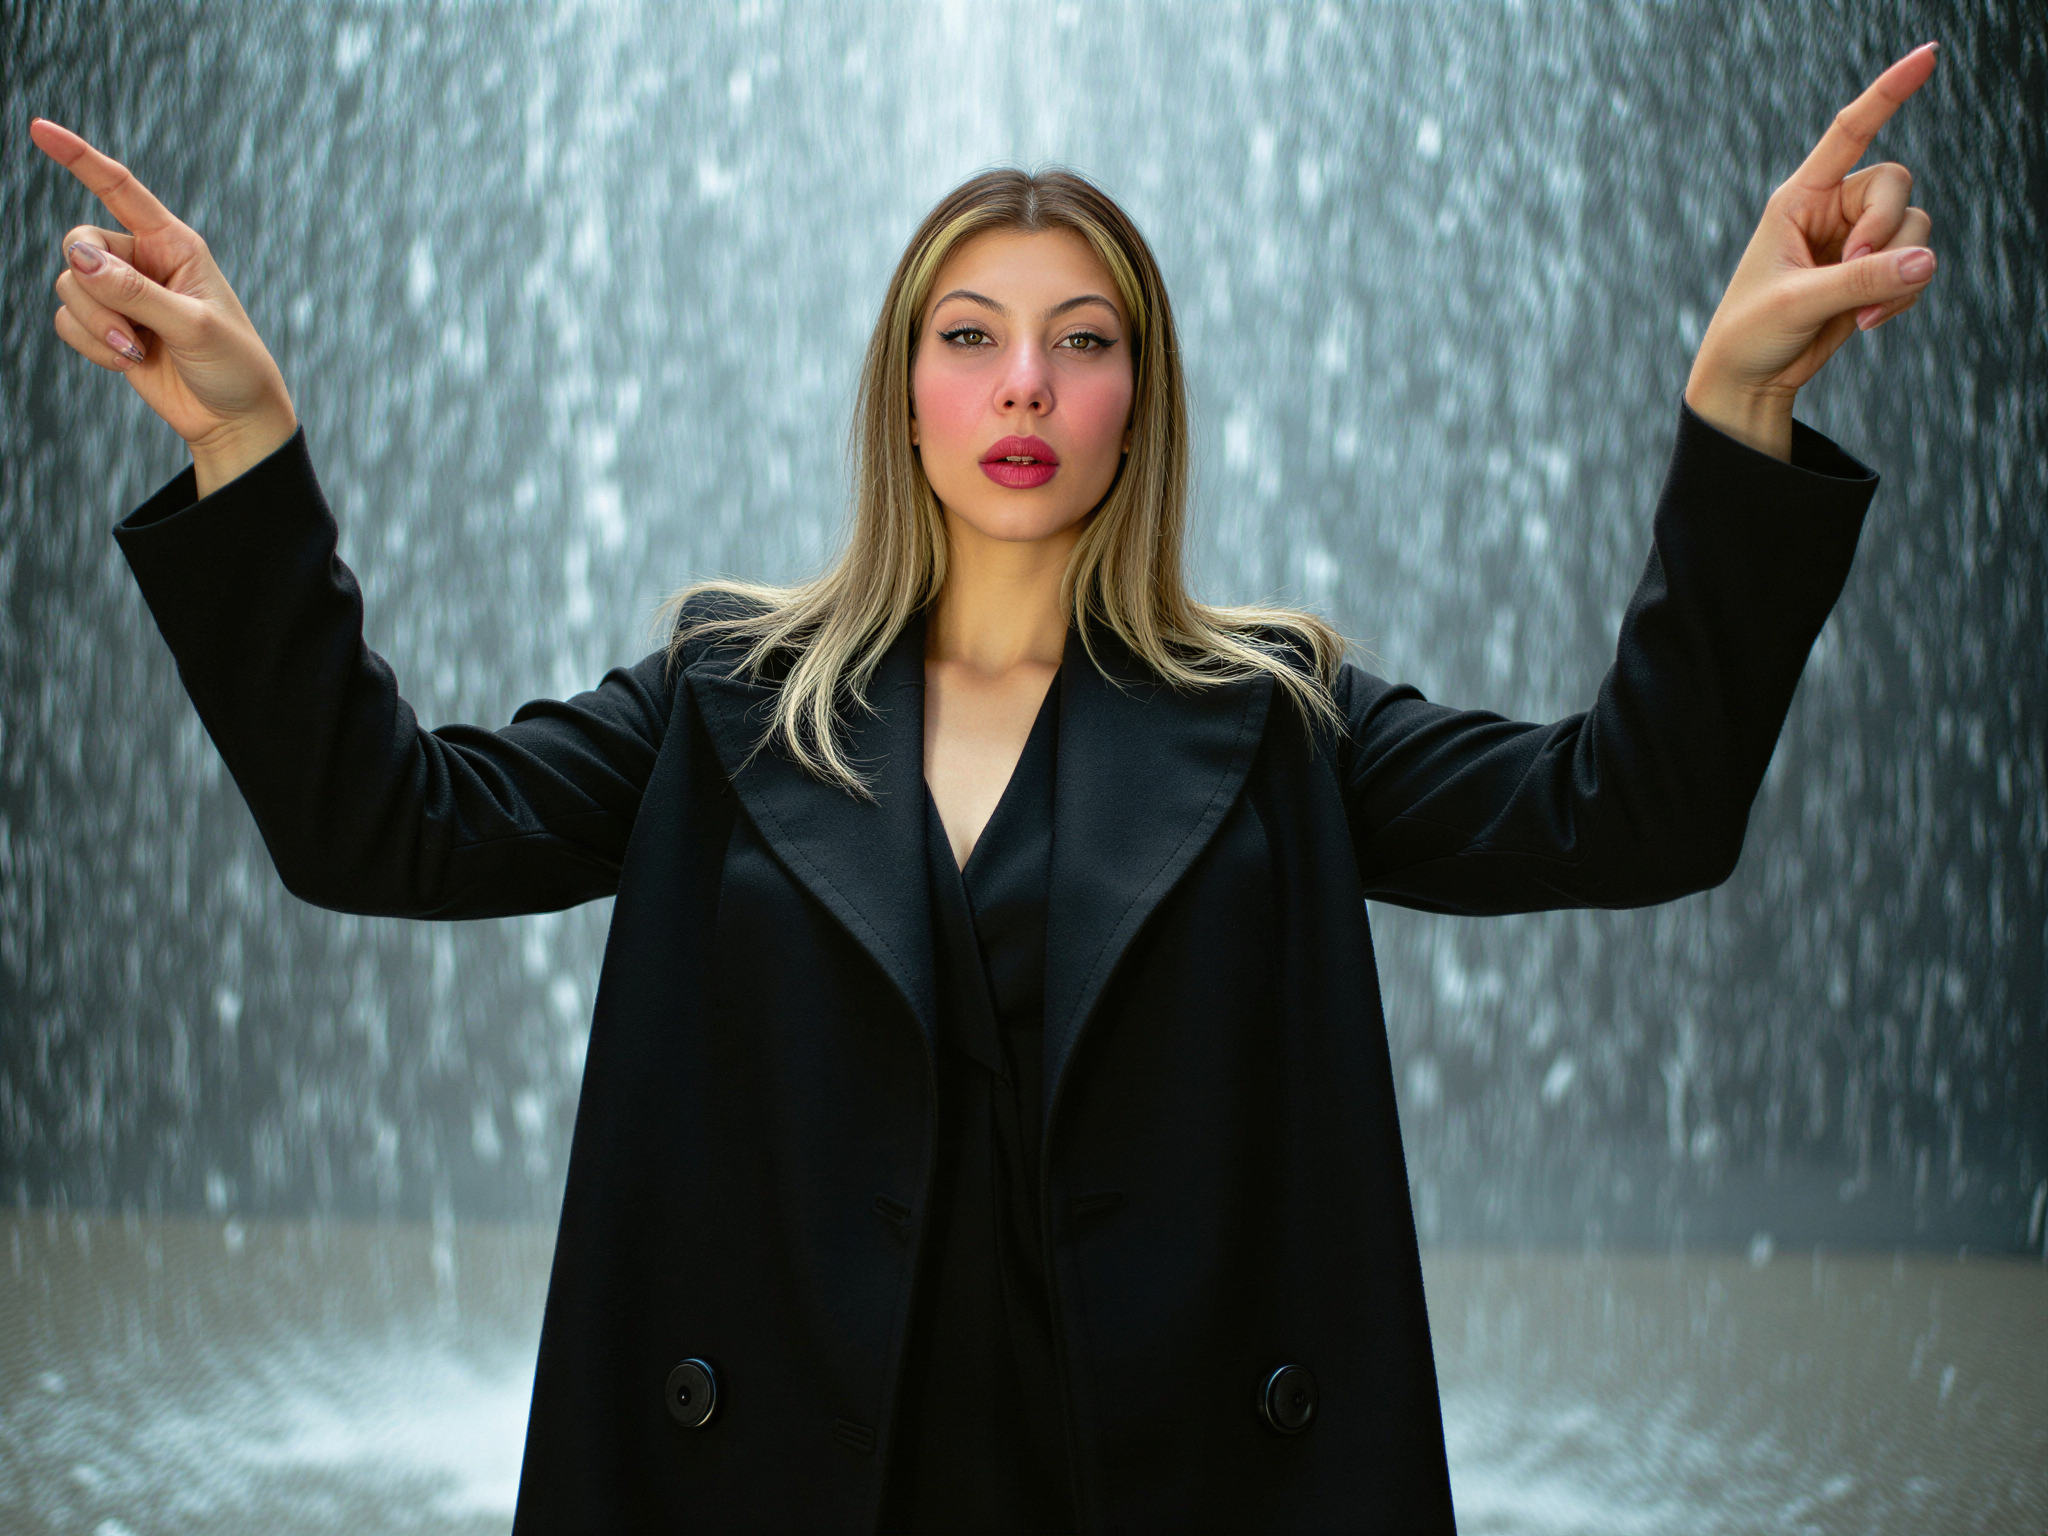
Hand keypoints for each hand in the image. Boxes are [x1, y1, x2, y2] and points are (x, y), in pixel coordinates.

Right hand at [31, 119, 296, 496]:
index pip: (120, 189)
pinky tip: (128, 360)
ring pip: (68, 286)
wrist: (233, 418)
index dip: (79, 158)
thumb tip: (77, 258)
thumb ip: (135, 292)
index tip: (39, 129)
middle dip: (93, 286)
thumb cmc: (233, 365)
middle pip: (78, 244)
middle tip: (128, 326)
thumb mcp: (194, 326)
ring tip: (137, 350)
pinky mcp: (107, 327)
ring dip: (96, 324)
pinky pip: (67, 322)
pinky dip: (91, 346)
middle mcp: (143, 261)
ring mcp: (122, 294)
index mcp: (174, 244)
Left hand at [1685, 44, 1938, 459]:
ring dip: (1898, 271)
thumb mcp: (1797, 302)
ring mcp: (1856, 241)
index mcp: (1798, 198)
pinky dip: (1903, 294)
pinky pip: (1915, 265)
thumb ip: (1860, 280)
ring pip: (1914, 226)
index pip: (1848, 133)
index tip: (1928, 56)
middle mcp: (1831, 211)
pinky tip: (1868, 322)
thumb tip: (1925, 259)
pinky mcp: (1873, 273)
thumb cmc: (1750, 333)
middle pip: (1896, 185)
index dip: (1887, 93)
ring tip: (1859, 311)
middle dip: (1887, 228)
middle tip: (1855, 270)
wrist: (1750, 380)